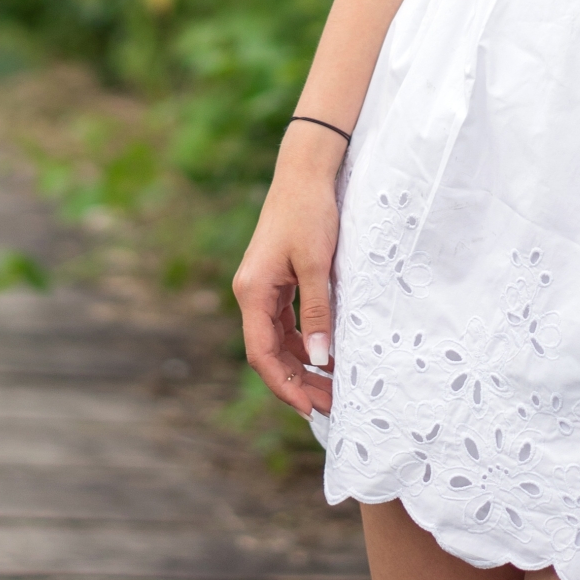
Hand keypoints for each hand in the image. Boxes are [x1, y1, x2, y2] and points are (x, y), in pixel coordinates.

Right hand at [231, 124, 345, 418]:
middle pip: (268, 352)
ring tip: (329, 387)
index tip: (309, 407)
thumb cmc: (310, 212)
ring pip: (276, 339)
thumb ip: (318, 312)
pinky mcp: (275, 280)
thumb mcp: (317, 264)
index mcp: (253, 292)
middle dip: (295, 381)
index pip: (262, 354)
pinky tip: (322, 355)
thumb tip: (320, 359)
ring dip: (299, 364)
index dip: (284, 384)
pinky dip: (301, 342)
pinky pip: (284, 322)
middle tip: (327, 405)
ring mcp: (261, 287)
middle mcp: (251, 293)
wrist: (305, 172)